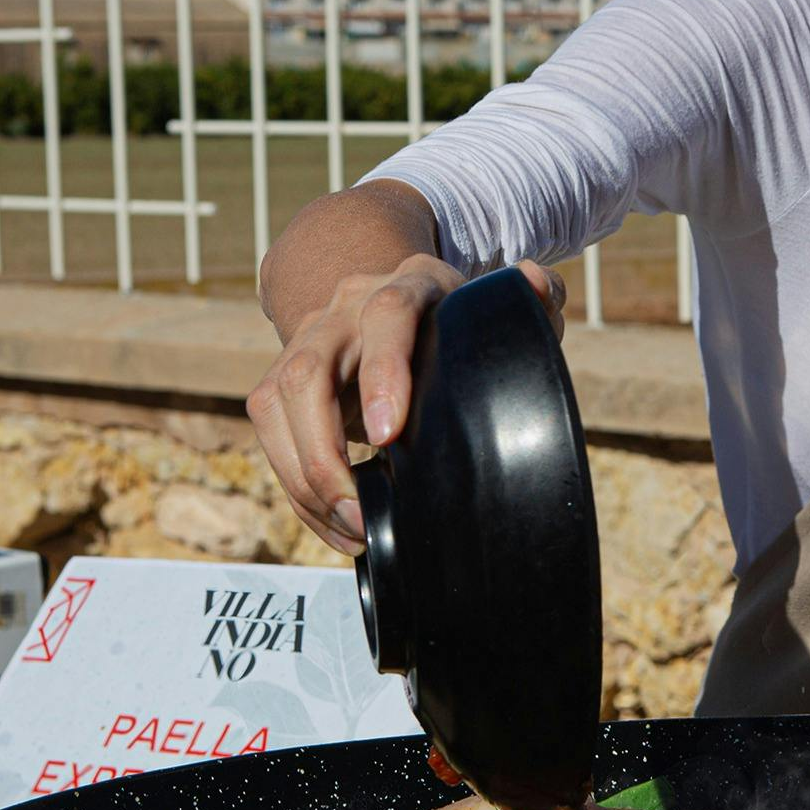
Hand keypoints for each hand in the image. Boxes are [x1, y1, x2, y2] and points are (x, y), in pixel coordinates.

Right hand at [248, 256, 565, 553]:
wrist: (401, 306)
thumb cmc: (464, 322)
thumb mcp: (500, 311)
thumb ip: (535, 299)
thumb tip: (537, 282)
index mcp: (410, 285)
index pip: (387, 317)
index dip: (383, 374)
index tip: (387, 436)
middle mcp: (347, 306)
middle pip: (310, 371)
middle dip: (324, 450)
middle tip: (359, 509)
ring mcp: (309, 339)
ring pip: (277, 403)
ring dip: (304, 477)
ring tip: (349, 527)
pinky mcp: (284, 376)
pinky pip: (271, 431)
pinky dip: (296, 485)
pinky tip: (332, 521)